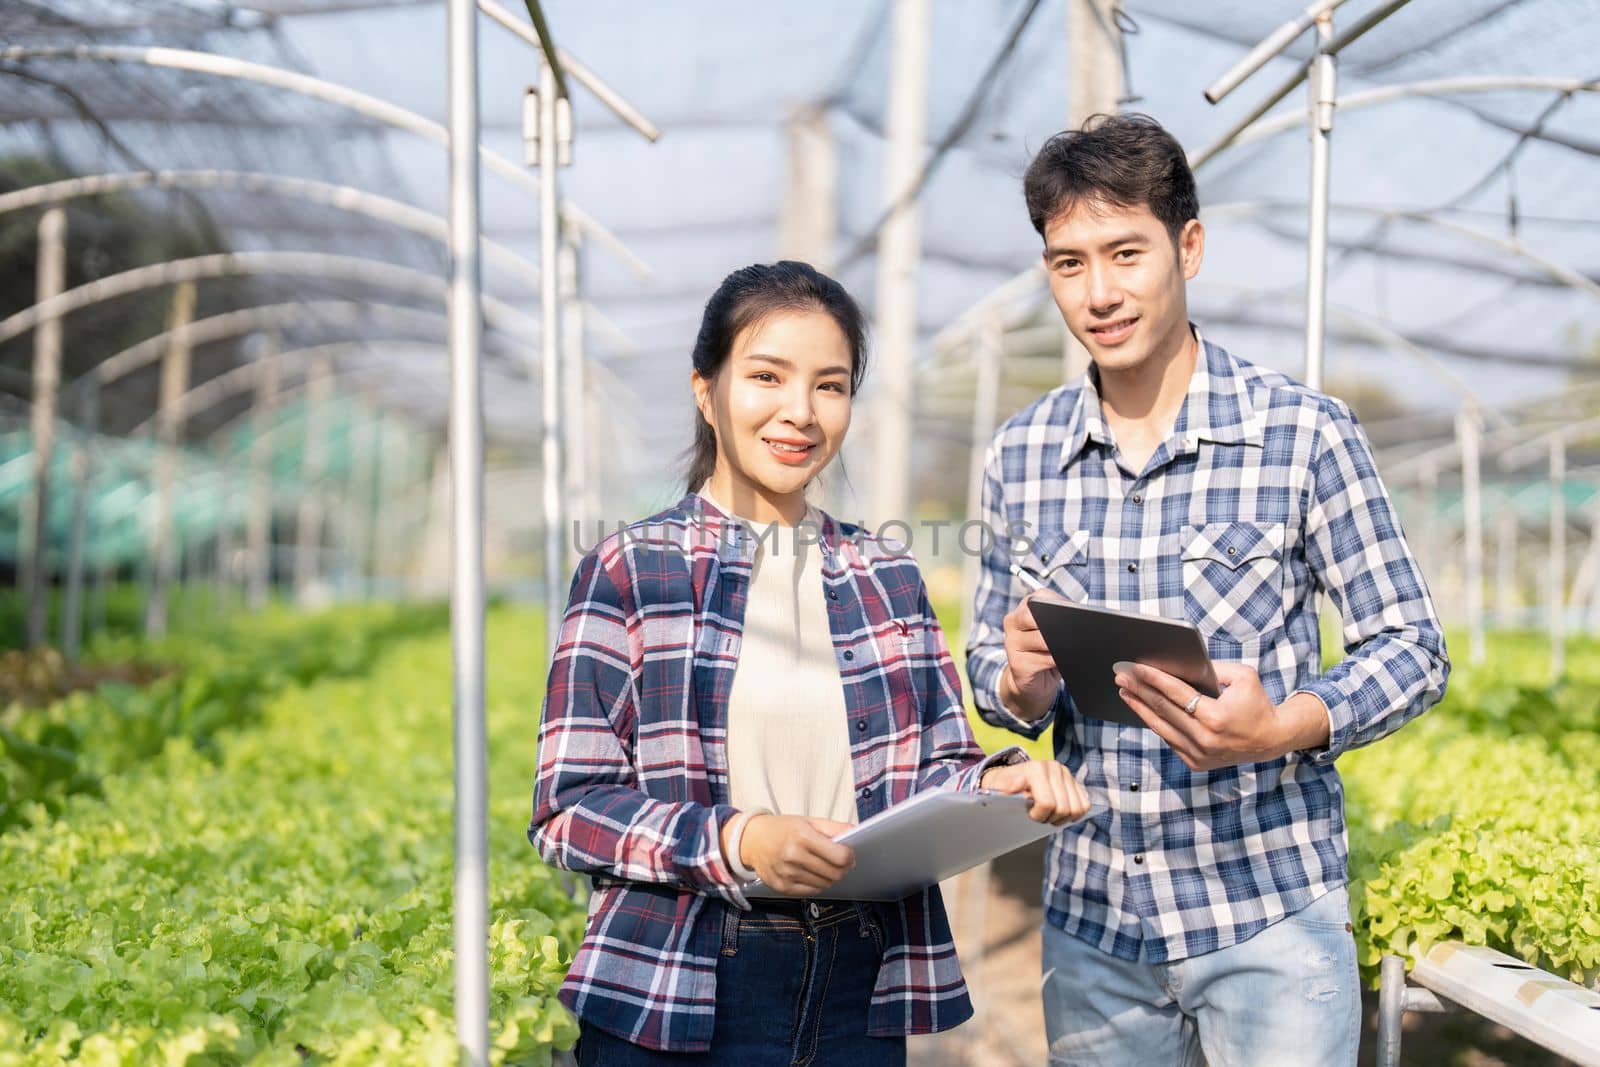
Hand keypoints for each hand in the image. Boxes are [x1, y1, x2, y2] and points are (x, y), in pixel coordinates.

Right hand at [738, 814, 855, 895]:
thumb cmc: (783, 829)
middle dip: (843, 868)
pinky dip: (817, 884)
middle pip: (835, 873)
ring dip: (830, 876)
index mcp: (802, 836)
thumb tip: (856, 834)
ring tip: (824, 866)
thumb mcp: (808, 821)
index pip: (839, 856)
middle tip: (840, 862)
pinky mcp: (782, 887)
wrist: (751, 840)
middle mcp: (793, 856)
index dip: (849, 856)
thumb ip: (834, 827)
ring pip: (825, 884)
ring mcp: (787, 874)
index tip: (848, 853)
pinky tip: (813, 873)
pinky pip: (812, 891)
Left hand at [980, 759, 1090, 824]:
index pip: (1047, 803)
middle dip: (1050, 818)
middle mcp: (1054, 768)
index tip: (1029, 814)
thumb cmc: (1002, 786)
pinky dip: (1074, 814)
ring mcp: (1066, 774)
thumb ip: (1005, 789)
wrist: (1009, 778)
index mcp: (1036, 769)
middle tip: (1039, 816)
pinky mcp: (1075, 782)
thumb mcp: (997, 788)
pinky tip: (1059, 812)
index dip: (1038, 815)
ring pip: (1078, 808)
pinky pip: (1085, 804)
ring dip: (1063, 818)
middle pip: (1065, 809)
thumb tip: (1012, 788)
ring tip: (1049, 814)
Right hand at [1000, 593, 1062, 721]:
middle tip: (1071, 633)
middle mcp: (1012, 622)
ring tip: (1069, 649)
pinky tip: (1061, 663)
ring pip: (1041, 639)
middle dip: (1055, 625)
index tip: (1072, 613)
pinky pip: (1043, 660)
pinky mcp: (1016, 664)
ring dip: (1059, 646)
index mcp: (1022, 609)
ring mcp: (1011, 643)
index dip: (1059, 605)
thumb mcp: (1054, 632)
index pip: (1041, 598)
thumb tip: (1079, 620)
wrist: (1033, 682)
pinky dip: (1057, 661)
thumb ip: (1061, 621)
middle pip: (1033, 616)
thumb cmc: (1047, 652)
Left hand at [1114, 661, 1330, 770]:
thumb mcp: (1243, 677)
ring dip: (1140, 707)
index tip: (1135, 668)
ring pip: (1160, 727)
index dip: (1153, 679)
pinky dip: (1156, 723)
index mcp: (1216, 718)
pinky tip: (1143, 708)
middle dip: (1139, 690)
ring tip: (1125, 691)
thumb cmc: (1257, 704)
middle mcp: (1205, 739)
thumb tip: (1180, 664)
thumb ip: (1213, 668)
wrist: (1271, 740)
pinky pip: (1169, 739)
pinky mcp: (1196, 763)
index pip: (1176, 694)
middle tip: (1121, 675)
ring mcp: (1199, 754)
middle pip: (1163, 710)